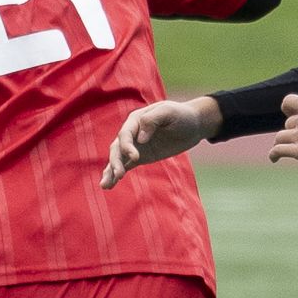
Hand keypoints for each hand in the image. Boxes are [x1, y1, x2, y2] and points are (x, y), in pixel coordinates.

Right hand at [103, 97, 219, 187]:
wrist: (193, 125)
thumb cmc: (182, 115)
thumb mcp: (169, 112)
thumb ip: (152, 120)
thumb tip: (140, 138)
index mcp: (136, 120)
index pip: (125, 134)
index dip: (127, 146)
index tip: (136, 158)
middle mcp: (131, 133)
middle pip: (117, 148)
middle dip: (116, 162)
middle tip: (119, 175)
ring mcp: (134, 146)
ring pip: (117, 159)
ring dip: (110, 171)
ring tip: (105, 186)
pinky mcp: (140, 157)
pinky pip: (125, 166)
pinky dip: (115, 175)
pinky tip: (109, 185)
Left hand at [269, 80, 297, 169]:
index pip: (288, 101)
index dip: (288, 107)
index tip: (291, 113)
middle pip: (288, 122)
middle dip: (294, 128)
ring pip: (280, 137)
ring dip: (284, 141)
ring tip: (289, 146)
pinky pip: (278, 151)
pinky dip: (273, 154)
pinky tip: (274, 158)